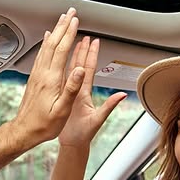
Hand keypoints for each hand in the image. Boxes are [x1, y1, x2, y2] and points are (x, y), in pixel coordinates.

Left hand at [7, 8, 88, 147]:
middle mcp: (42, 73)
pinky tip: (47, 39)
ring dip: (55, 31)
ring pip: (46, 47)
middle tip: (70, 13)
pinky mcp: (34, 78)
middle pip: (53, 43)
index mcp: (51, 79)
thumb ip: (71, 89)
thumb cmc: (44, 124)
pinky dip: (46, 43)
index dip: (69, 34)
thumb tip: (79, 70)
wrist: (24, 130)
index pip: (61, 50)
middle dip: (63, 26)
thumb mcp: (62, 110)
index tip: (75, 22)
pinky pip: (41, 54)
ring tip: (62, 21)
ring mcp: (37, 74)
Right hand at [57, 35, 126, 149]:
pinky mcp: (61, 99)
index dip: (92, 55)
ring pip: (70, 71)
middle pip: (80, 66)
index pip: (90, 70)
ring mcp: (69, 94)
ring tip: (73, 42)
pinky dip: (59, 69)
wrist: (72, 144)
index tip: (93, 41)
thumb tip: (122, 95)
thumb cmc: (84, 135)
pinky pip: (59, 81)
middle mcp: (78, 91)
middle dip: (82, 50)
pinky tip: (57, 61)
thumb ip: (109, 106)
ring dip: (72, 57)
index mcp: (85, 94)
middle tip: (84, 35)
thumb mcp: (98, 119)